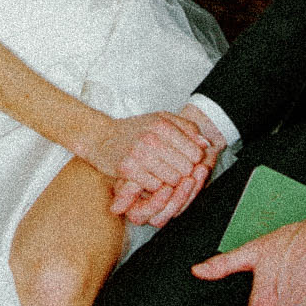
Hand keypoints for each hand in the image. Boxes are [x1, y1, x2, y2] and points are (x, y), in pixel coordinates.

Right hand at [110, 104, 225, 224]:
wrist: (99, 137)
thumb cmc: (134, 130)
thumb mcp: (161, 119)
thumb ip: (186, 127)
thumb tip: (205, 144)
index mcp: (162, 124)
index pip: (195, 152)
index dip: (194, 160)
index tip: (185, 161)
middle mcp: (151, 138)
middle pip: (186, 168)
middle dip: (183, 173)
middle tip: (174, 171)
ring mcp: (138, 154)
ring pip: (172, 179)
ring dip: (169, 181)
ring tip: (162, 175)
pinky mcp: (127, 169)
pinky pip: (154, 186)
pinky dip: (154, 186)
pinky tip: (149, 179)